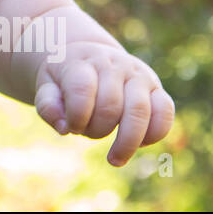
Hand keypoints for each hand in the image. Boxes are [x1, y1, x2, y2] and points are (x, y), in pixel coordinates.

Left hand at [33, 40, 174, 165]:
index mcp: (83, 62)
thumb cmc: (66, 77)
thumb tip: (64, 127)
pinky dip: (155, 134)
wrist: (89, 54)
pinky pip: (166, 112)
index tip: (70, 126)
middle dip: (97, 130)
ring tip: (115, 159)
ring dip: (127, 142)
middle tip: (87, 134)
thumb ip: (48, 105)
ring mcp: (138, 74)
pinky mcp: (156, 87)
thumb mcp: (47, 85)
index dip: (76, 117)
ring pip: (140, 111)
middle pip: (111, 105)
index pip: (82, 90)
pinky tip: (139, 144)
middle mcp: (114, 65)